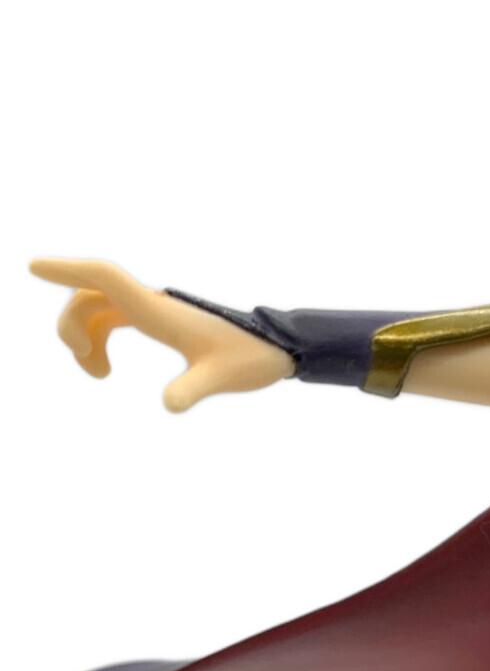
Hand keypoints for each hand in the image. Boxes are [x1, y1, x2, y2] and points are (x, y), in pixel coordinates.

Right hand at [31, 258, 294, 411]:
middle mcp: (153, 304)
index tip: (33, 266)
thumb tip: (169, 404)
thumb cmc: (251, 359)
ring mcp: (154, 310)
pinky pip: (112, 317)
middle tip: (91, 366)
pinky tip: (105, 368)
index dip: (67, 269)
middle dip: (73, 325)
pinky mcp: (159, 320)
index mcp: (160, 310)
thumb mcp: (221, 378)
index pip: (106, 278)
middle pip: (90, 296)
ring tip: (100, 374)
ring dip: (84, 335)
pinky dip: (98, 337)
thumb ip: (193, 389)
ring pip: (97, 308)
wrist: (276, 349)